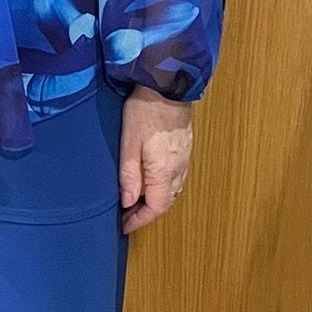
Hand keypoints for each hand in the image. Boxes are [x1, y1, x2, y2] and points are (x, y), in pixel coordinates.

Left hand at [118, 87, 193, 234]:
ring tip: (138, 202)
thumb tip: (128, 203)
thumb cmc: (145, 111)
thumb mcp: (129, 143)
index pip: (156, 208)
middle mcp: (179, 168)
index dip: (140, 220)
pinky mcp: (186, 148)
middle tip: (128, 216)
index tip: (125, 226)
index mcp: (164, 171)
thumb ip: (129, 175)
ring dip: (157, 201)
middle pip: (167, 202)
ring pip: (174, 190)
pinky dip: (165, 187)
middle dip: (148, 213)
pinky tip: (153, 182)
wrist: (168, 85)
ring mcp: (185, 158)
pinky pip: (178, 177)